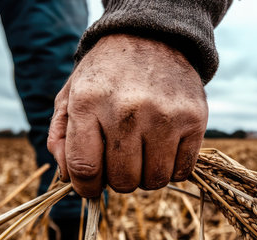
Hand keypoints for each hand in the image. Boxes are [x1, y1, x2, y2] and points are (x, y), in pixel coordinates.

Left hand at [47, 34, 207, 196]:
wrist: (151, 36)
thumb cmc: (106, 73)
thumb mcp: (71, 93)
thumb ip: (61, 137)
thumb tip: (71, 178)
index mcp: (89, 102)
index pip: (85, 168)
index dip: (86, 187)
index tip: (91, 186)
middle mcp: (128, 109)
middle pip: (122, 180)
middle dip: (117, 179)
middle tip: (120, 161)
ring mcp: (165, 114)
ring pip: (155, 180)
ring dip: (145, 176)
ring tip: (141, 154)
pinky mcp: (195, 117)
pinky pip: (183, 170)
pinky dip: (171, 168)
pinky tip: (162, 149)